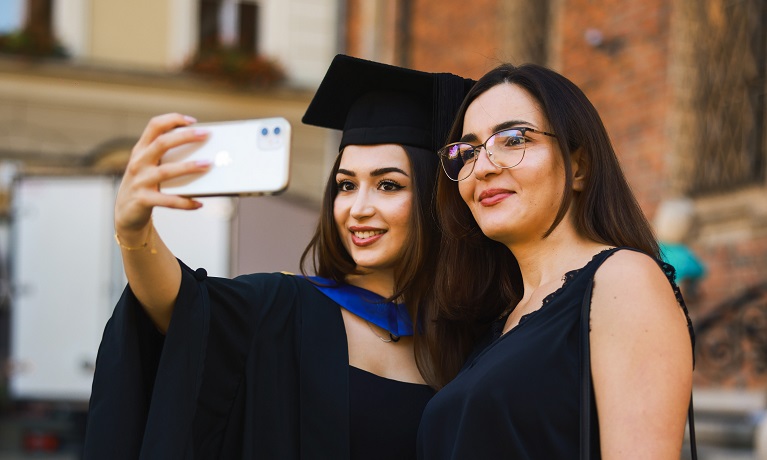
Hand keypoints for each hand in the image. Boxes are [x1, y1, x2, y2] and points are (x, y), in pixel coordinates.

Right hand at [114, 113, 210, 242]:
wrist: (126, 213)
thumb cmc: (146, 185)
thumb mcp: (149, 166)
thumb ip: (167, 156)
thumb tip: (202, 152)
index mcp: (141, 150)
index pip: (155, 126)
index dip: (173, 119)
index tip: (193, 121)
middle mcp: (138, 162)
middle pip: (161, 143)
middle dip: (185, 137)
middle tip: (206, 134)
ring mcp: (139, 181)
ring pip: (166, 171)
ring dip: (189, 167)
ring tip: (207, 164)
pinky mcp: (143, 200)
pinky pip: (168, 200)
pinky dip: (185, 202)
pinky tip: (199, 203)